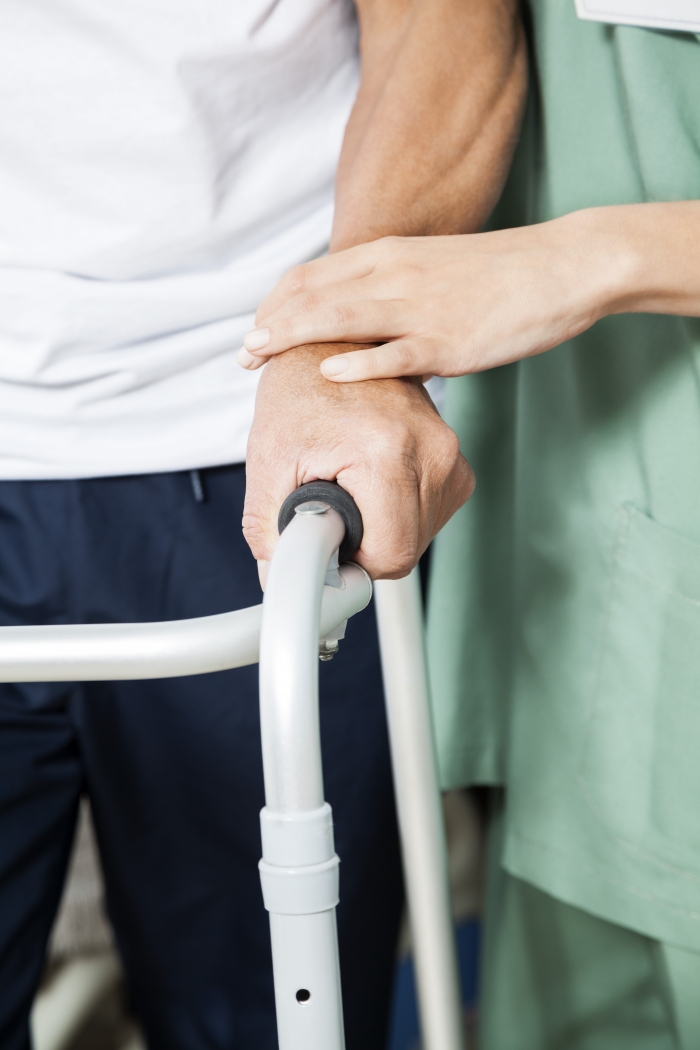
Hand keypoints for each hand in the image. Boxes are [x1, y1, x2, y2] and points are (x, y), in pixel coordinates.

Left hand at [237, 209, 637, 381]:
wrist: (560, 267)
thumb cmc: (498, 275)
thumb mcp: (431, 268)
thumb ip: (390, 289)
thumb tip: (358, 324)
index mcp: (388, 256)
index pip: (311, 275)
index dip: (276, 303)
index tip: (256, 329)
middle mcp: (394, 275)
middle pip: (313, 294)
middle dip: (270, 323)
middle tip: (242, 354)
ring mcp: (419, 308)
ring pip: (340, 317)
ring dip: (292, 336)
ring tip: (258, 357)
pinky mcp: (447, 341)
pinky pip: (393, 353)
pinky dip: (357, 362)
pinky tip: (327, 372)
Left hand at [242, 343, 473, 580]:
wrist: (328, 342)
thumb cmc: (298, 391)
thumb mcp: (268, 459)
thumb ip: (268, 529)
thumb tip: (279, 583)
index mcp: (388, 449)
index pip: (390, 553)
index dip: (351, 564)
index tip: (324, 549)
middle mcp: (432, 447)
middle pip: (407, 550)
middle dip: (363, 546)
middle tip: (329, 512)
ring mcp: (450, 450)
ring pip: (421, 535)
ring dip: (381, 528)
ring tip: (349, 487)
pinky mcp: (454, 455)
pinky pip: (430, 513)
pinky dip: (398, 511)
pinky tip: (371, 483)